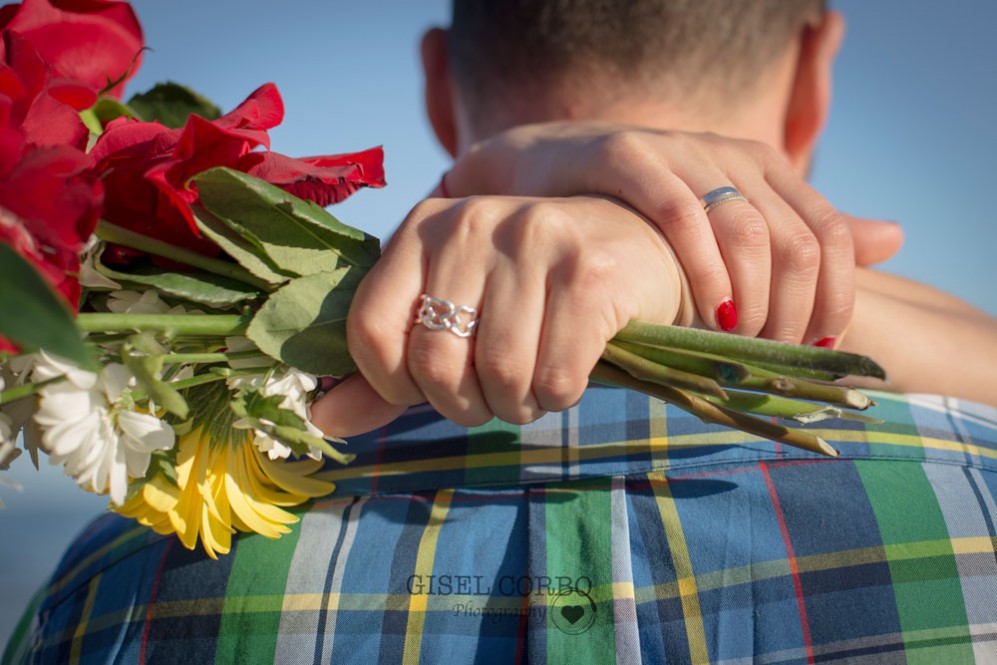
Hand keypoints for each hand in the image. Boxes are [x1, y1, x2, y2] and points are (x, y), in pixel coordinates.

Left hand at [311, 195, 684, 435]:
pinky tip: (570, 370)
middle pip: (436, 364)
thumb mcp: (455, 313)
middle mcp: (472, 221)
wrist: (640, 247)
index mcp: (424, 227)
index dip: (396, 385)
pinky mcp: (590, 271)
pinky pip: (554, 377)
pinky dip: (559, 395)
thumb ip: (390, 367)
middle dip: (464, 405)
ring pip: (499, 376)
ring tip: (532, 382)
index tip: (430, 388)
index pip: (371, 331)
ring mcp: (535, 239)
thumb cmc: (534, 292)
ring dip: (516, 404)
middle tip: (493, 395)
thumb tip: (323, 422)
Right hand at [445, 122, 904, 344]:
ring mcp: (683, 152)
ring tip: (736, 345)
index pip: (830, 236)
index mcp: (766, 169)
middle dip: (793, 312)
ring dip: (752, 300)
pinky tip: (702, 312)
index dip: (834, 299)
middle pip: (797, 242)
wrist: (552, 171)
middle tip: (769, 360)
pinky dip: (701, 268)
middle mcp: (732, 155)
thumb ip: (800, 232)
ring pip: (747, 230)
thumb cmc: (638, 214)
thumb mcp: (726, 220)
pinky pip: (681, 213)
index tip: (813, 351)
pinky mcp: (629, 157)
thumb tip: (895, 239)